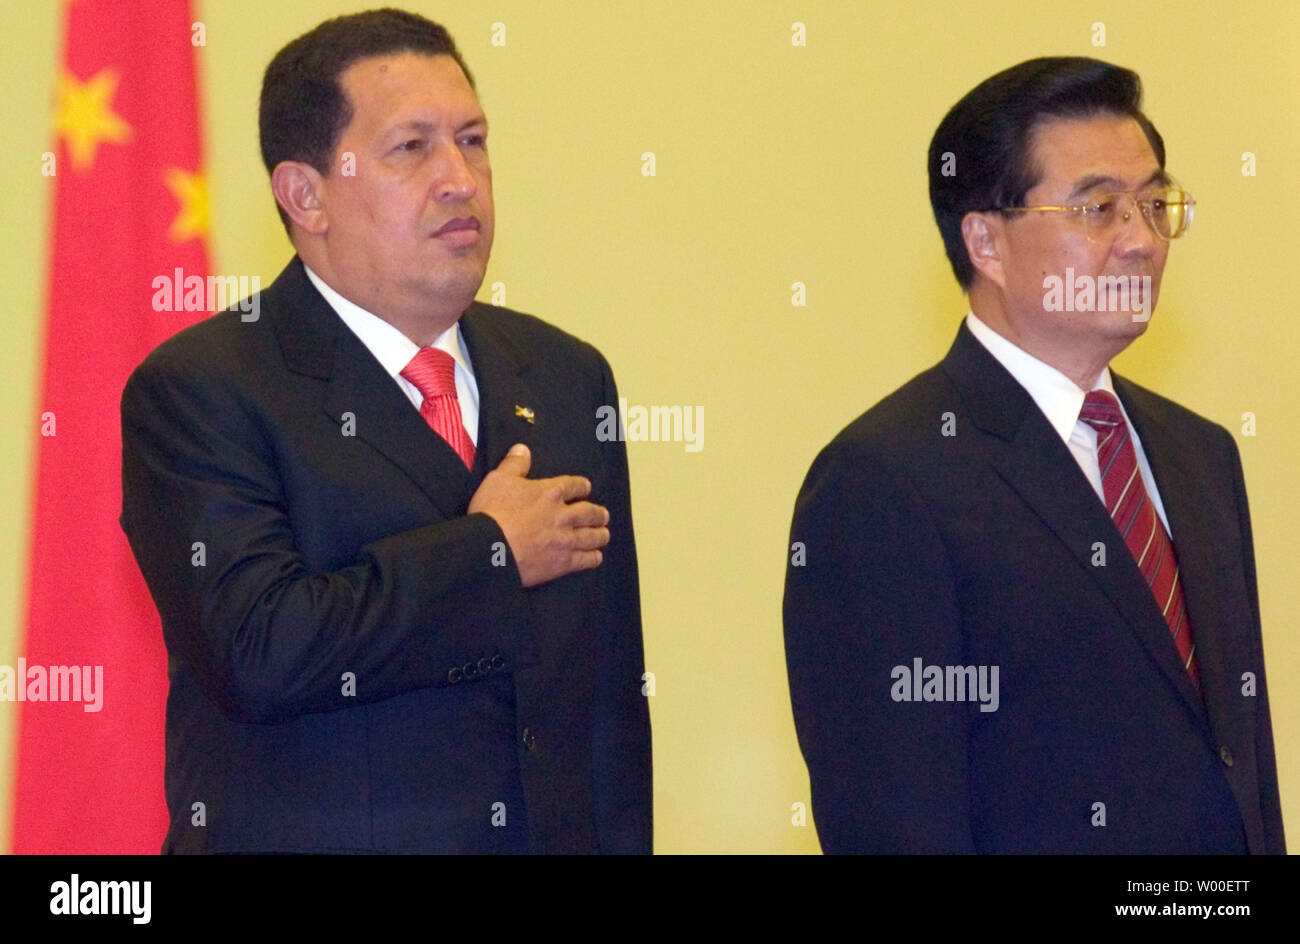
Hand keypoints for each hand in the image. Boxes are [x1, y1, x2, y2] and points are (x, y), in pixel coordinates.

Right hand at [468, 444, 609, 587]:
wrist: (490, 548)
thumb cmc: (491, 512)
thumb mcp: (498, 479)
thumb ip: (514, 464)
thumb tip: (523, 449)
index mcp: (550, 493)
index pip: (574, 486)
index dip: (582, 486)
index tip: (586, 488)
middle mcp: (562, 515)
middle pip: (589, 513)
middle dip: (598, 513)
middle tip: (603, 515)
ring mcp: (565, 540)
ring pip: (591, 536)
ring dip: (600, 534)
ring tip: (604, 534)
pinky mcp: (562, 562)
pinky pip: (585, 560)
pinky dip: (593, 558)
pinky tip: (596, 557)